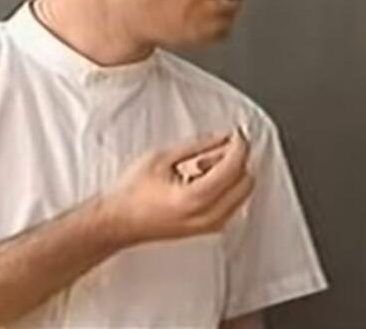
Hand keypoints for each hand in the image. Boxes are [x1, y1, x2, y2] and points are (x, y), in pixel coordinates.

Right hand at [99, 132, 253, 246]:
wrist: (119, 222)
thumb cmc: (133, 193)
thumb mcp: (163, 157)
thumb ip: (198, 145)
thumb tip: (224, 136)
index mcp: (195, 198)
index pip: (234, 167)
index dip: (239, 146)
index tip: (236, 135)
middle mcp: (208, 216)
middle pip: (246, 181)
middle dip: (236, 161)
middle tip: (215, 148)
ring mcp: (210, 226)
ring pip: (242, 193)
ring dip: (230, 174)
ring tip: (199, 166)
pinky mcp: (210, 229)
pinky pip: (233, 204)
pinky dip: (225, 187)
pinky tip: (200, 180)